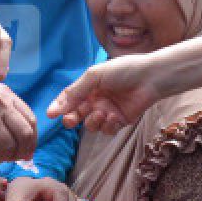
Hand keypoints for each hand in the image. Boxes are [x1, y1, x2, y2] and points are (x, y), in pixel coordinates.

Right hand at [0, 74, 37, 163]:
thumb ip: (3, 106)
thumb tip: (17, 132)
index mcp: (5, 95)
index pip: (31, 120)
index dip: (32, 140)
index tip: (26, 150)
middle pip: (24, 135)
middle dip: (21, 152)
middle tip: (12, 158)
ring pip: (7, 147)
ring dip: (1, 158)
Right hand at [46, 53, 163, 132]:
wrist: (150, 78)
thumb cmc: (123, 70)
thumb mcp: (94, 76)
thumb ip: (75, 92)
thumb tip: (55, 108)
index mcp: (88, 87)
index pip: (69, 99)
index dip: (59, 106)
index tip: (51, 114)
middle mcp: (96, 100)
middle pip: (76, 115)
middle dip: (71, 118)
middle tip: (70, 120)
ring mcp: (107, 111)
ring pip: (90, 125)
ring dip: (92, 121)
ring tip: (101, 113)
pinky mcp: (120, 121)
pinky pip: (107, 130)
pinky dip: (107, 125)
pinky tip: (113, 117)